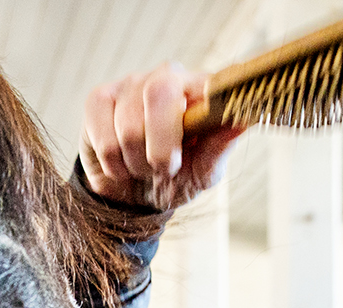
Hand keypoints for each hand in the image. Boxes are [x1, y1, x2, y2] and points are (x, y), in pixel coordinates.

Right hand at [79, 62, 245, 211]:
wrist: (132, 196)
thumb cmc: (175, 178)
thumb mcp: (203, 173)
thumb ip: (220, 147)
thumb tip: (243, 119)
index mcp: (201, 89)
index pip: (206, 83)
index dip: (201, 109)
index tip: (198, 141)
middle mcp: (167, 76)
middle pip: (160, 92)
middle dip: (161, 146)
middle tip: (165, 169)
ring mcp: (130, 83)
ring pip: (129, 124)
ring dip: (136, 162)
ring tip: (142, 167)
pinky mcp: (99, 99)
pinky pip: (103, 136)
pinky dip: (112, 162)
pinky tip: (120, 162)